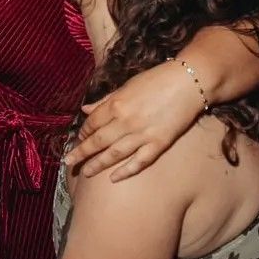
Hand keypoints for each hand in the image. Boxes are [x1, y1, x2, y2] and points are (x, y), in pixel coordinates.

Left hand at [63, 60, 203, 181]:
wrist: (189, 82)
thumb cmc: (157, 79)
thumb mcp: (127, 85)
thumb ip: (105, 100)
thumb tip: (85, 109)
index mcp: (116, 104)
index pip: (93, 123)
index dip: (83, 132)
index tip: (78, 139)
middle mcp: (126, 121)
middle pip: (98, 141)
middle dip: (81, 152)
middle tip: (69, 162)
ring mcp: (142, 134)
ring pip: (114, 154)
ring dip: (97, 164)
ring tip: (85, 172)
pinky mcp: (159, 144)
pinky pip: (139, 161)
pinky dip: (125, 171)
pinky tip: (113, 178)